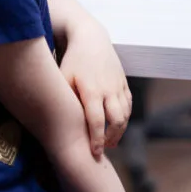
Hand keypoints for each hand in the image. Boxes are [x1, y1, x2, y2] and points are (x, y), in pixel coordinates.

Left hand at [58, 20, 131, 156]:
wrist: (91, 38)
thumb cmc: (72, 60)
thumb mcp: (62, 78)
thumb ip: (65, 101)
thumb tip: (61, 124)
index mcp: (92, 90)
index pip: (97, 121)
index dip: (96, 139)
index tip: (94, 153)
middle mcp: (108, 89)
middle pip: (117, 120)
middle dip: (112, 137)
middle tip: (104, 149)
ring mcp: (118, 85)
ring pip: (126, 113)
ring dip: (120, 129)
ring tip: (112, 141)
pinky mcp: (123, 81)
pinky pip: (129, 103)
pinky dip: (126, 116)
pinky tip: (118, 124)